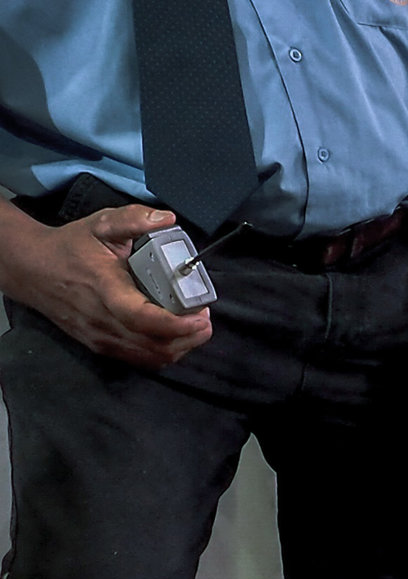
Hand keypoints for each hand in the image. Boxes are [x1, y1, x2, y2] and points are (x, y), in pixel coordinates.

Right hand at [4, 203, 212, 368]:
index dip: (177, 324)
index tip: (202, 316)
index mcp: (105, 290)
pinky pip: (138, 359)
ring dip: (179, 347)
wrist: (32, 269)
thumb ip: (132, 219)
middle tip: (205, 318)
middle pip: (154, 346)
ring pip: (149, 357)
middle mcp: (102, 320)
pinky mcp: (99, 346)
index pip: (142, 318)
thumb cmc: (70, 247)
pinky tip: (173, 336)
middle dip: (189, 337)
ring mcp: (100, 337)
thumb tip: (167, 219)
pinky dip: (162, 352)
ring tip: (194, 326)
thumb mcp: (100, 224)